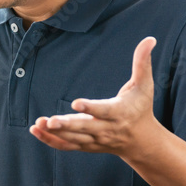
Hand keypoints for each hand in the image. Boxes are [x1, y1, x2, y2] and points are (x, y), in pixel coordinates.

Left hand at [30, 36, 159, 157]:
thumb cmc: (141, 108)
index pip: (104, 111)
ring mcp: (95, 140)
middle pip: (85, 128)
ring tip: (40, 122)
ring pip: (73, 139)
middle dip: (68, 125)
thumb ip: (143, 63)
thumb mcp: (144, 86)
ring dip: (55, 133)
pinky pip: (66, 146)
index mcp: (119, 113)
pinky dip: (50, 140)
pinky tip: (35, 130)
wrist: (141, 141)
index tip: (75, 103)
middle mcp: (106, 129)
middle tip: (51, 120)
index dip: (90, 107)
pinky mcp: (86, 146)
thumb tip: (150, 39)